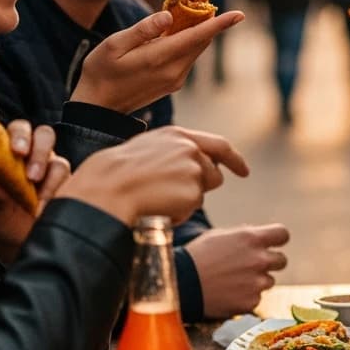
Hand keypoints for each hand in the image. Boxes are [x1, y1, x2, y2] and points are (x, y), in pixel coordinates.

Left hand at [0, 121, 70, 263]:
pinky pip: (72, 183)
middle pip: (45, 136)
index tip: (17, 151)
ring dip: (51, 180)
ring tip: (39, 202)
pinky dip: (60, 196)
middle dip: (39, 152)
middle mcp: (36, 155)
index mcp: (13, 152)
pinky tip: (49, 209)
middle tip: (32, 176)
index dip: (20, 135)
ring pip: (60, 162)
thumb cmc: (5, 217)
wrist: (19, 240)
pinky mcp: (69, 186)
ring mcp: (54, 170)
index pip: (18, 129)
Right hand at [58, 127, 248, 225]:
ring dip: (186, 201)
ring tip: (156, 198)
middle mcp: (191, 149)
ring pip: (202, 194)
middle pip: (214, 175)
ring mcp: (194, 170)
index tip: (244, 171)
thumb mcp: (146, 150)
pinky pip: (191, 209)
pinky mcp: (193, 191)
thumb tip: (193, 161)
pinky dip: (177, 213)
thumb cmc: (115, 174)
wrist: (105, 191)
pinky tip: (156, 207)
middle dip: (199, 188)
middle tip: (167, 194)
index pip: (218, 145)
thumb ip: (172, 151)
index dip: (234, 160)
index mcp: (178, 136)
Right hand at [70, 9, 243, 113]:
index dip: (219, 24)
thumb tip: (168, 16)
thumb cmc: (100, 71)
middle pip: (200, 41)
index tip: (239, 14)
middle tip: (203, 0)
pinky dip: (189, 42)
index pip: (197, 37)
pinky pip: (188, 58)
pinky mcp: (173, 83)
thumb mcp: (113, 45)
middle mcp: (174, 71)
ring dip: (197, 31)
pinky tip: (177, 31)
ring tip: (189, 11)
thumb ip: (142, 30)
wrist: (98, 107)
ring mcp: (175, 80)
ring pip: (195, 49)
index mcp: (160, 59)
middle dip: (207, 21)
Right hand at [186, 223, 290, 317]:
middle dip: (269, 262)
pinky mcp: (251, 302)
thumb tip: (257, 238)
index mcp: (252, 238)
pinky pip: (256, 298)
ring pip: (268, 281)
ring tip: (232, 281)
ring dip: (256, 281)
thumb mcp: (220, 236)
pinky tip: (228, 294)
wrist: (181, 285)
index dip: (277, 239)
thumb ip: (244, 236)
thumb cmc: (197, 257)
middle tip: (250, 266)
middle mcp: (259, 259)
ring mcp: (256, 283)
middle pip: (281, 260)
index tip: (272, 243)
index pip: (283, 234)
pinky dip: (246, 297)